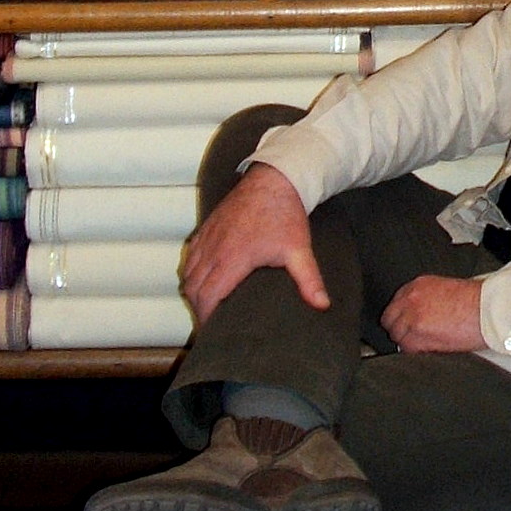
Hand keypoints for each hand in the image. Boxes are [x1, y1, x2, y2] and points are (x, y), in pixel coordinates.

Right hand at [181, 162, 328, 324]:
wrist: (274, 179)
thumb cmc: (285, 214)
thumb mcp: (298, 250)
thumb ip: (309, 280)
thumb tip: (322, 305)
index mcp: (233, 259)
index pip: (208, 297)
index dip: (206, 317)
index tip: (212, 331)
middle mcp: (214, 249)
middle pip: (193, 288)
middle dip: (198, 308)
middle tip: (209, 323)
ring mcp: (208, 237)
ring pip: (188, 272)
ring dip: (193, 290)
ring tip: (205, 305)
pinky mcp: (207, 227)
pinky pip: (190, 255)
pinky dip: (191, 270)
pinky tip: (201, 278)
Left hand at [381, 275, 487, 353]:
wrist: (487, 309)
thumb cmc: (478, 300)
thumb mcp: (448, 289)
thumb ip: (428, 299)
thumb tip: (424, 314)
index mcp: (418, 285)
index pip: (395, 303)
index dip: (402, 316)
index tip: (408, 324)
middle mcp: (411, 299)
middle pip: (390, 320)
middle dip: (401, 329)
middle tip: (415, 336)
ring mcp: (412, 318)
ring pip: (397, 337)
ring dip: (409, 342)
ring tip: (427, 343)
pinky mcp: (417, 336)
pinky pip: (407, 349)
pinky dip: (417, 351)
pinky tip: (431, 348)